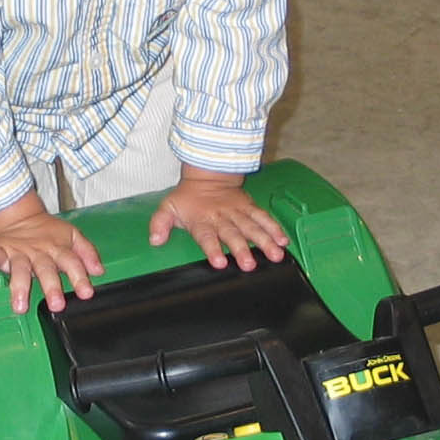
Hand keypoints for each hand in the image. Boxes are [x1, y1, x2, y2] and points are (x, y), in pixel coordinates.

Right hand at [0, 192, 103, 313]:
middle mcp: (38, 252)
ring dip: (19, 286)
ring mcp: (17, 251)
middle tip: (56, 305)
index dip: (80, 277)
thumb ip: (86, 252)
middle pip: (45, 269)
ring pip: (18, 269)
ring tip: (20, 306)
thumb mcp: (72, 236)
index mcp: (57, 248)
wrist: (18, 216)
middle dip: (51, 287)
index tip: (86, 293)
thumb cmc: (46, 232)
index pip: (71, 262)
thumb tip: (99, 270)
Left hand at [148, 169, 288, 272]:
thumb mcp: (168, 207)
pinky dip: (274, 228)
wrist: (208, 174)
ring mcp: (238, 213)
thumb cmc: (188, 198)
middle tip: (250, 264)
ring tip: (275, 255)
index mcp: (202, 221)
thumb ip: (160, 224)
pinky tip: (283, 240)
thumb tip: (155, 241)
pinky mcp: (250, 208)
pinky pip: (264, 218)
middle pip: (233, 234)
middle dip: (242, 249)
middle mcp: (222, 218)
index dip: (212, 249)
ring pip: (253, 227)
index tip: (219, 262)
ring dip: (265, 241)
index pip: (207, 236)